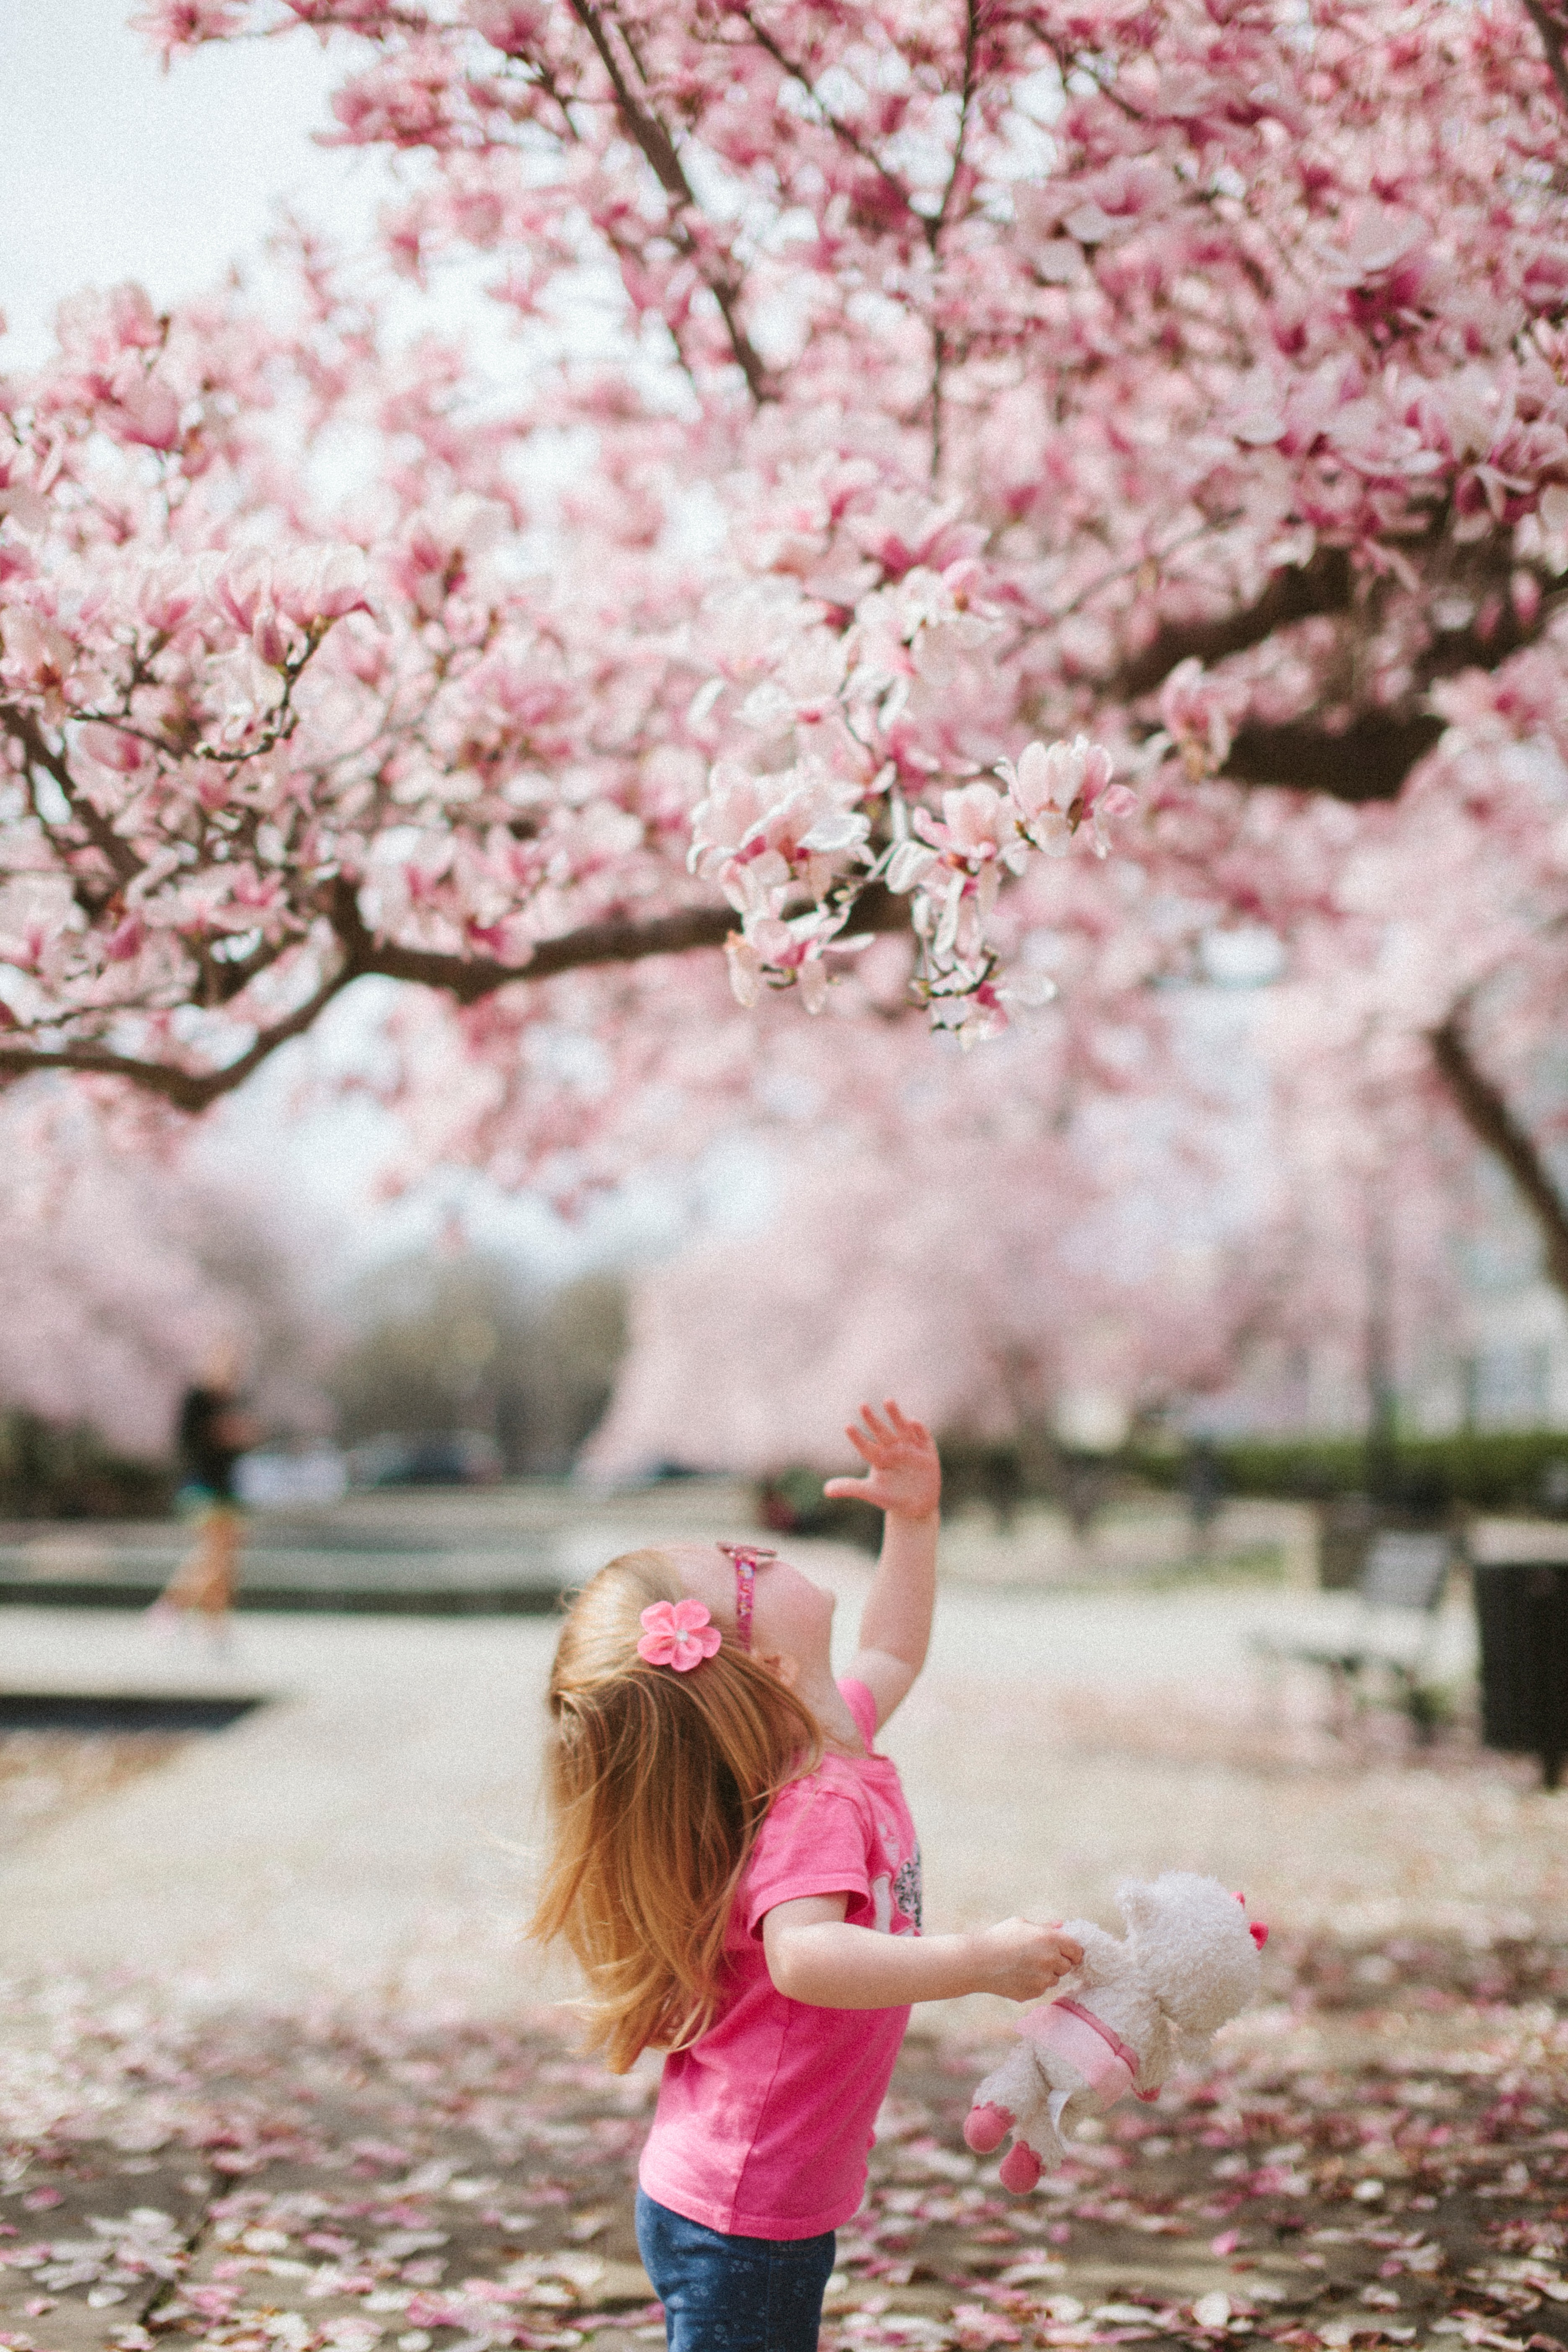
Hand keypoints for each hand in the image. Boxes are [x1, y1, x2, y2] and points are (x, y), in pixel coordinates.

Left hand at [823, 1400, 940, 1521]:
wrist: (917, 1506)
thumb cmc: (891, 1497)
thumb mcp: (871, 1492)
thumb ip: (850, 1488)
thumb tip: (825, 1490)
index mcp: (878, 1457)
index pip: (865, 1446)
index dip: (857, 1438)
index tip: (847, 1427)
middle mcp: (892, 1448)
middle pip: (881, 1432)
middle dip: (872, 1420)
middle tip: (861, 1405)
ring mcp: (910, 1448)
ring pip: (902, 1428)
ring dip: (895, 1415)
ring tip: (887, 1401)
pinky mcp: (927, 1451)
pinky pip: (923, 1437)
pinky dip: (919, 1429)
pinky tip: (913, 1422)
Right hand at [966, 1919, 1083, 2003]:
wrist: (978, 1962)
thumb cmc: (998, 1938)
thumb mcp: (1021, 1924)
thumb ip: (1045, 1927)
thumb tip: (1061, 1925)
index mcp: (1050, 1939)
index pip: (1077, 1950)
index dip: (1072, 1951)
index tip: (1065, 1952)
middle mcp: (1050, 1960)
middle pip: (1067, 1966)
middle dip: (1057, 1962)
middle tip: (1039, 1957)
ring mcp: (1042, 1979)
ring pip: (1054, 1979)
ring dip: (1046, 1974)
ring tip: (1025, 1966)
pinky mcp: (1034, 1993)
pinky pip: (1041, 1989)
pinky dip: (1034, 1984)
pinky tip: (1018, 1975)